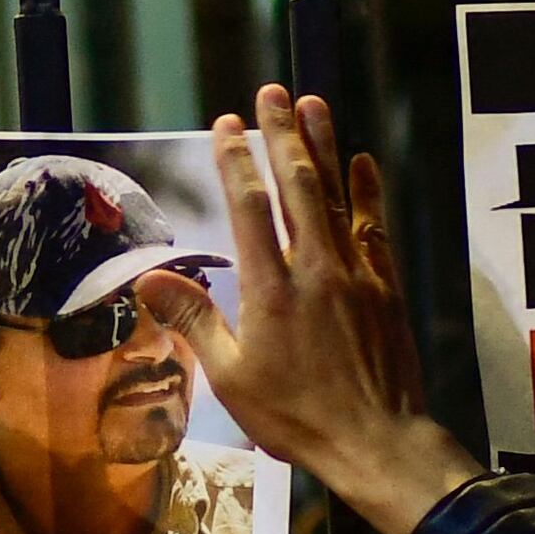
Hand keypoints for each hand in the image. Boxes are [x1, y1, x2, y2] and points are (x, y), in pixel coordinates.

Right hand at [136, 82, 485, 533]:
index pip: (249, 208)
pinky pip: (374, 226)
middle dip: (280, 135)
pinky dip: (367, 192)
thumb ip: (194, 320)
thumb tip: (149, 278)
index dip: (236, 162)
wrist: (377, 440)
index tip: (227, 126)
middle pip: (296, 186)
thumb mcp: (232, 378)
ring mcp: (355, 273)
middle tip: (271, 93)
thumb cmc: (297, 417)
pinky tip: (363, 163)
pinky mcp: (385, 286)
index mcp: (270, 289)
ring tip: (313, 104)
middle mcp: (314, 269)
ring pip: (336, 195)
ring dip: (324, 146)